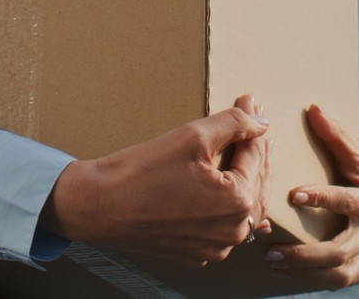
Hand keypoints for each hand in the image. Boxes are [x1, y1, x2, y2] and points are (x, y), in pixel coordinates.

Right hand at [40, 95, 272, 264]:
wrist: (99, 206)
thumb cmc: (140, 172)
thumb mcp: (191, 136)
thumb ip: (232, 125)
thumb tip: (259, 120)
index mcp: (237, 202)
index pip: (255, 157)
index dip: (254, 128)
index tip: (251, 105)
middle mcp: (231, 231)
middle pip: (256, 187)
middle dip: (258, 155)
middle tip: (256, 130)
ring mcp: (214, 247)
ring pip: (244, 212)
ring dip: (248, 183)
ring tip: (249, 159)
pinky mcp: (195, 253)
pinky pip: (222, 229)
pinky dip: (228, 209)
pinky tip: (227, 193)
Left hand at [267, 105, 358, 289]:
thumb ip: (338, 135)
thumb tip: (314, 109)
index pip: (350, 202)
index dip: (323, 199)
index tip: (293, 195)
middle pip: (343, 250)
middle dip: (306, 254)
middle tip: (272, 251)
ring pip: (341, 274)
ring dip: (305, 271)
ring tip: (273, 261)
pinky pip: (341, 279)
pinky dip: (312, 278)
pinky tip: (286, 271)